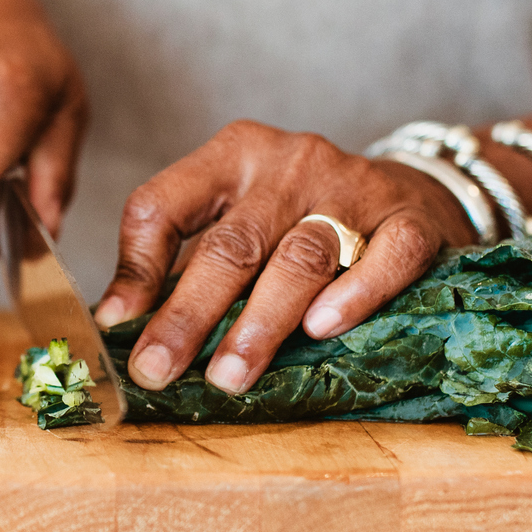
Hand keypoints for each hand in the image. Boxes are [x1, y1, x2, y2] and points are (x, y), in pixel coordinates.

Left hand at [94, 121, 479, 394]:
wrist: (413, 193)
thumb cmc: (304, 217)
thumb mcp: (237, 219)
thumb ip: (184, 261)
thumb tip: (118, 324)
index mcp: (232, 155)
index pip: (165, 203)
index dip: (136, 269)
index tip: (117, 326)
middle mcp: (289, 163)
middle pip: (231, 243)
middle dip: (189, 314)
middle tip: (159, 369)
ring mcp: (353, 188)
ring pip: (300, 257)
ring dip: (261, 323)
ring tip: (230, 377)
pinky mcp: (411, 220)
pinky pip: (386, 257)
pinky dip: (354, 294)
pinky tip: (323, 329)